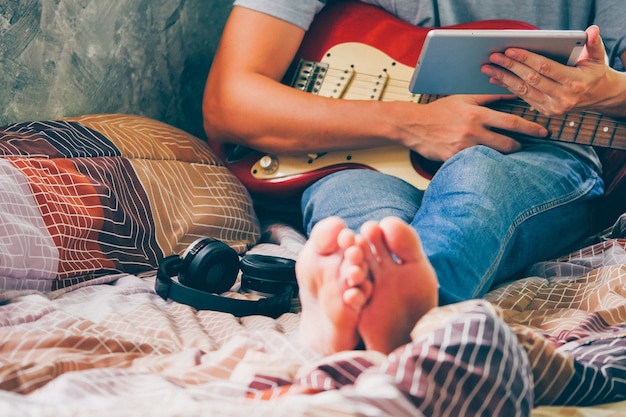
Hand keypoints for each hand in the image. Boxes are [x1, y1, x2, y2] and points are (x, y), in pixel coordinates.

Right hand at [401, 94, 547, 160]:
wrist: (413, 125)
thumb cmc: (438, 112)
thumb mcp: (463, 99)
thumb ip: (488, 98)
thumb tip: (511, 94)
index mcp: (476, 114)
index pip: (511, 122)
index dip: (530, 128)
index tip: (543, 132)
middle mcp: (472, 131)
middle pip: (507, 144)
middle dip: (519, 147)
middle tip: (526, 147)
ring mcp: (464, 147)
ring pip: (493, 155)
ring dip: (503, 156)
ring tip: (508, 155)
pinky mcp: (454, 159)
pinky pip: (476, 163)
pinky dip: (484, 163)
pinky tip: (488, 164)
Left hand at [481, 26, 613, 115]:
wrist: (598, 97)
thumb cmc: (594, 73)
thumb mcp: (598, 58)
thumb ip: (594, 44)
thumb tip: (592, 30)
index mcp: (574, 83)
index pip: (545, 68)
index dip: (526, 58)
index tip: (510, 49)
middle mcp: (562, 98)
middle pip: (530, 79)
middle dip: (510, 67)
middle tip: (493, 56)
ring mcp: (552, 107)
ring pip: (523, 90)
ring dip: (503, 78)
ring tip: (488, 67)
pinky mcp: (545, 111)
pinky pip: (522, 97)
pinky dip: (507, 87)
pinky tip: (496, 78)